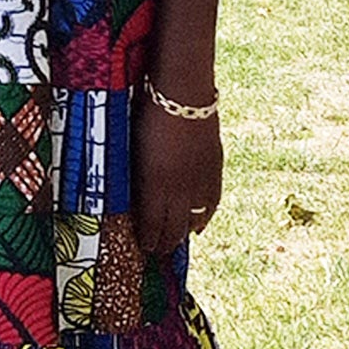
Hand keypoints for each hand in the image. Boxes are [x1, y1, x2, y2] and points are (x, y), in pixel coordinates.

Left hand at [132, 93, 222, 257]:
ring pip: (193, 220)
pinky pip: (210, 204)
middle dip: (164, 244)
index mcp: (153, 185)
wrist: (183, 94)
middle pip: (173, 228)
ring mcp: (199, 181)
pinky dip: (203, 218)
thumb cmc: (148, 115)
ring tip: (176, 242)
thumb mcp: (134, 151)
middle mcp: (178, 189)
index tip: (143, 249)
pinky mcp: (215, 170)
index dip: (148, 240)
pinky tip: (198, 225)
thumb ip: (138, 179)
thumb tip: (138, 200)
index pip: (152, 225)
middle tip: (157, 253)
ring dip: (183, 234)